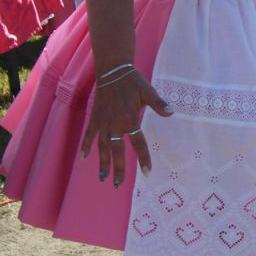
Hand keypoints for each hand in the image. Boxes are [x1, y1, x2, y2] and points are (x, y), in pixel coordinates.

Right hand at [81, 71, 173, 187]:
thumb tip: (172, 112)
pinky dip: (86, 146)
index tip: (146, 172)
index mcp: (130, 120)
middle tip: (118, 184)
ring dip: (102, 163)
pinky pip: (89, 135)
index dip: (143, 159)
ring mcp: (103, 123)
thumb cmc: (133, 82)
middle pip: (117, 151)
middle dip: (118, 169)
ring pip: (102, 147)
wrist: (113, 71)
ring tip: (103, 177)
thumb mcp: (148, 92)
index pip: (138, 144)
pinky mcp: (95, 118)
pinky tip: (84, 158)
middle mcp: (115, 125)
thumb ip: (159, 104)